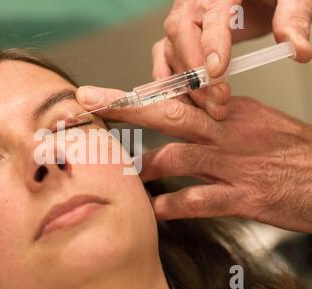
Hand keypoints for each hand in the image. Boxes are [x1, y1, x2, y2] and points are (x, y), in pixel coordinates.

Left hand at [77, 86, 311, 232]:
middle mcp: (226, 131)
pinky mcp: (244, 196)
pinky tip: (155, 210)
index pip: (178, 95)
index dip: (140, 93)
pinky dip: (173, 205)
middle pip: (169, 113)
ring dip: (144, 166)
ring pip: (178, 155)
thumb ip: (216, 117)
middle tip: (90, 101)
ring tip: (125, 175)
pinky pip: (199, 200)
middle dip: (125, 106)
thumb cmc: (290, 152)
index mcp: (229, 110)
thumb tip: (182, 111)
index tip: (108, 93)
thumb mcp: (254, 122)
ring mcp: (234, 164)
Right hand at [154, 0, 311, 118]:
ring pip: (170, 48)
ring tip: (210, 105)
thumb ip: (293, 17)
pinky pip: (163, 55)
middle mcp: (194, 1)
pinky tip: (185, 97)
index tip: (217, 72)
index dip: (212, 45)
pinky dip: (169, 77)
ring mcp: (183, 18)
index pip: (211, 14)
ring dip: (186, 81)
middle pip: (180, 33)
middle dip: (195, 70)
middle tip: (218, 97)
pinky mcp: (180, 35)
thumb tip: (297, 50)